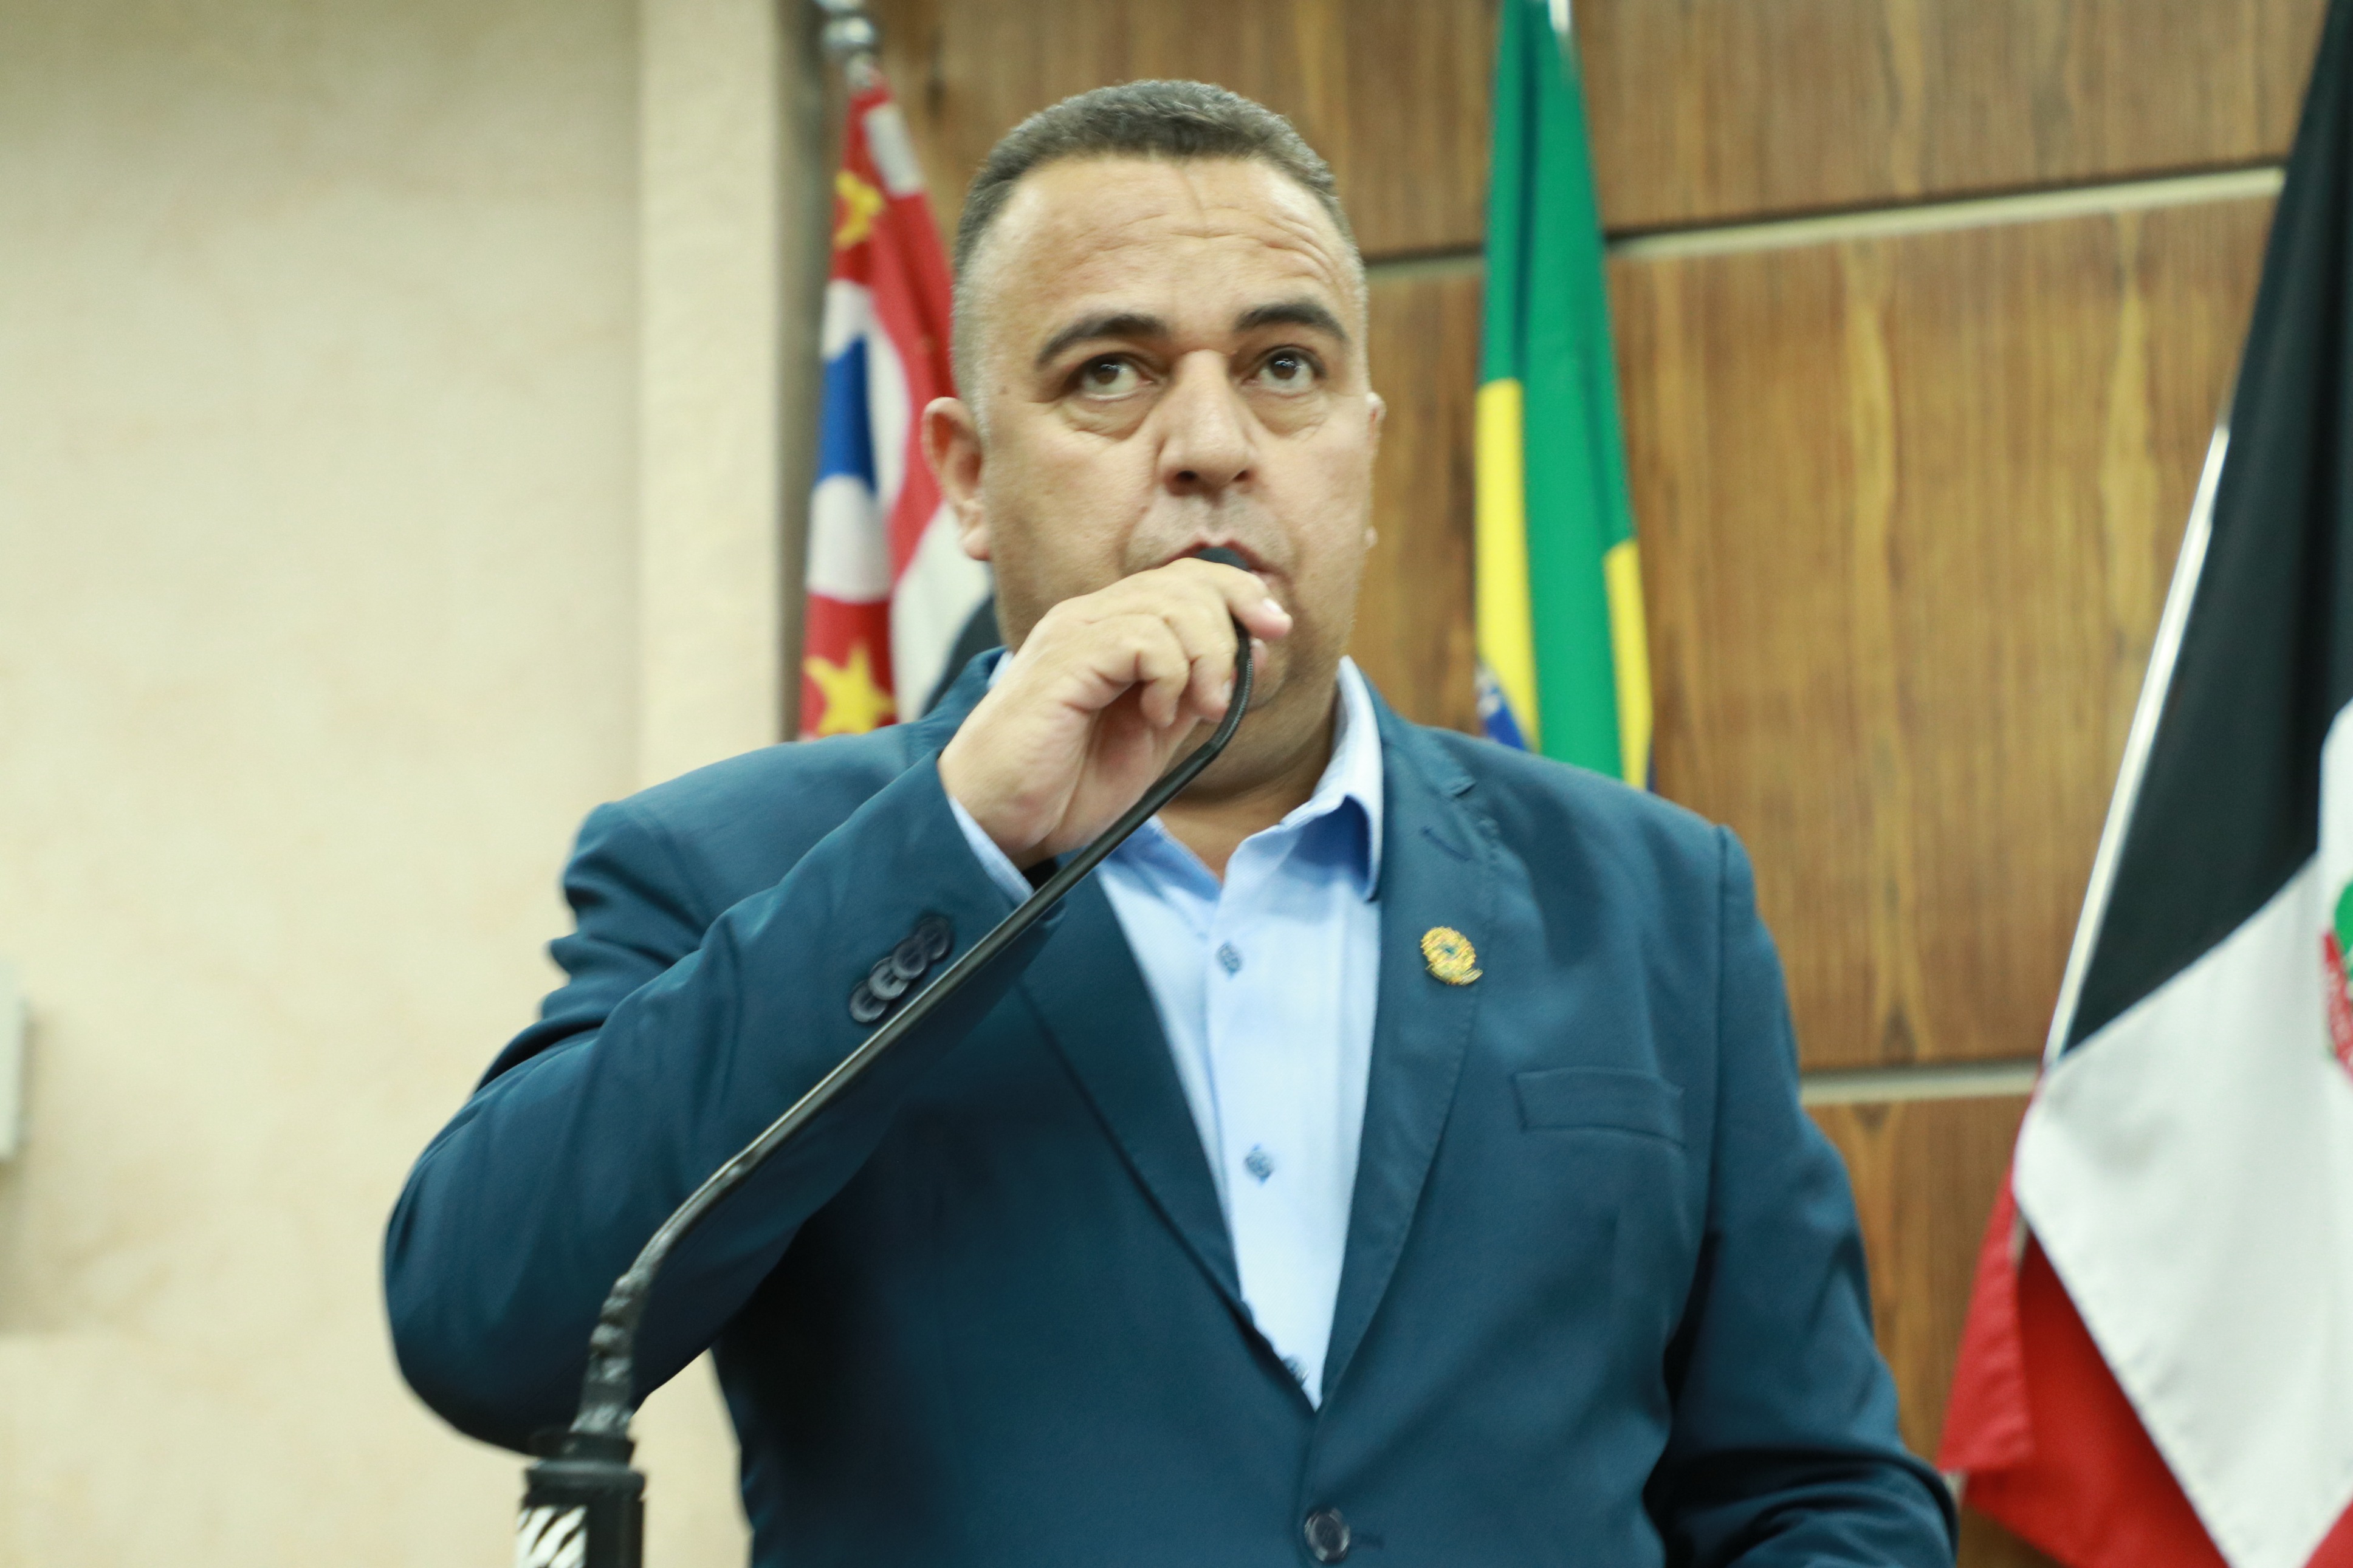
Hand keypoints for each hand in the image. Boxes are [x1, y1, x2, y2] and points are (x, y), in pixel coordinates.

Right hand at [937, 558, 1292, 865]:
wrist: (997, 821)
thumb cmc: (1063, 784)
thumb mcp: (1152, 735)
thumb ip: (1192, 692)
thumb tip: (1250, 654)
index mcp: (1110, 628)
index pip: (1187, 578)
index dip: (1239, 595)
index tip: (1274, 632)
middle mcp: (1089, 618)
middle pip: (1187, 582)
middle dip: (1231, 630)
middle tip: (1229, 691)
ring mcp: (1073, 633)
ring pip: (1170, 606)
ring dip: (1204, 660)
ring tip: (1195, 711)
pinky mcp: (1064, 660)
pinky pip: (1142, 638)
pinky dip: (1170, 676)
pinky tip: (1157, 715)